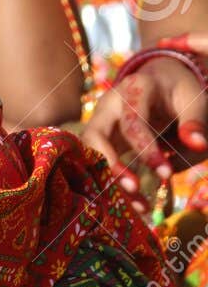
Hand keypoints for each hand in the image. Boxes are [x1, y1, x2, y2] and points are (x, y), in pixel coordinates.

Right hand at [82, 37, 207, 207]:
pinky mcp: (99, 139)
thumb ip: (195, 122)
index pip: (131, 122)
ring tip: (138, 205)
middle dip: (111, 165)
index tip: (166, 174)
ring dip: (109, 180)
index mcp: (134, 89)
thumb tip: (197, 144)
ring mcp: (99, 121)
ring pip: (91, 153)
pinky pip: (98, 163)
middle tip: (134, 189)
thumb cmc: (178, 92)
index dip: (145, 150)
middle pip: (95, 136)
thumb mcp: (194, 101)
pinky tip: (135, 203)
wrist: (160, 81)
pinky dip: (114, 184)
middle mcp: (109, 105)